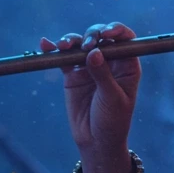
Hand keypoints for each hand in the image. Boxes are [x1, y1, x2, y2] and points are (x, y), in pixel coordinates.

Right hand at [38, 22, 140, 153]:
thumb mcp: (112, 98)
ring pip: (80, 44)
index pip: (126, 40)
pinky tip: (46, 44)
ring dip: (71, 40)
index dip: (117, 30)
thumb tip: (94, 52)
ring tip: (64, 46)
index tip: (106, 33)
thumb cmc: (112, 121)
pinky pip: (63, 58)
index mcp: (127, 65)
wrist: (96, 141)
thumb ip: (103, 75)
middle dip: (92, 35)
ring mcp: (90, 66)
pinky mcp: (73, 74)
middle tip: (86, 46)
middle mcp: (110, 62)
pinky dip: (54, 50)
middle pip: (101, 37)